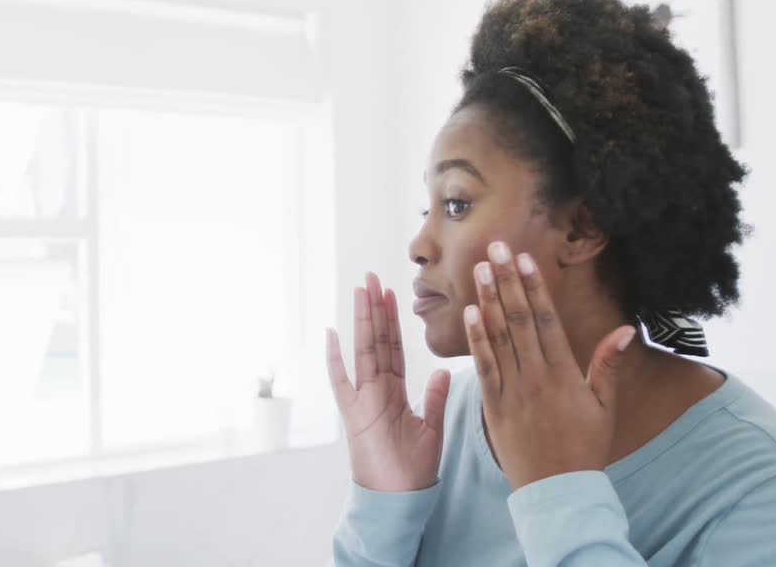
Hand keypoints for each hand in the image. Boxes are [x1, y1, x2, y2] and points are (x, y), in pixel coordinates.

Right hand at [327, 272, 450, 491]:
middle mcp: (375, 390)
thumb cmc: (411, 471)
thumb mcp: (430, 429)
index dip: (392, 320)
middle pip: (375, 341)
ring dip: (361, 320)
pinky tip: (331, 334)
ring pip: (361, 351)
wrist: (396, 499)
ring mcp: (361, 400)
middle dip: (374, 308)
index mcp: (393, 391)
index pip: (393, 347)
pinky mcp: (353, 415)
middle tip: (371, 276)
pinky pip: (341, 382)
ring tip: (360, 290)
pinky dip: (335, 359)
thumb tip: (443, 371)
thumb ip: (434, 398)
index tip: (392, 292)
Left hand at [464, 242, 634, 490]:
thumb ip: (608, 364)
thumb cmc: (585, 447)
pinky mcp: (494, 407)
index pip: (546, 320)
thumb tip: (626, 329)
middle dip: (507, 281)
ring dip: (488, 300)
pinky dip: (477, 339)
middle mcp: (537, 377)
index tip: (524, 258)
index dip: (534, 286)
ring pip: (499, 338)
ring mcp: (513, 391)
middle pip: (519, 320)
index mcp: (565, 374)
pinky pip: (484, 367)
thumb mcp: (604, 405)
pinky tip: (470, 313)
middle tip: (495, 248)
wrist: (559, 490)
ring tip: (480, 269)